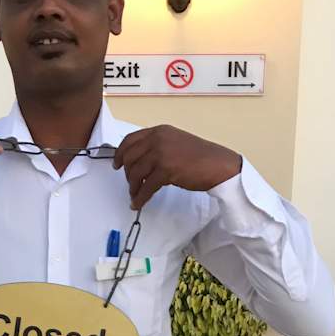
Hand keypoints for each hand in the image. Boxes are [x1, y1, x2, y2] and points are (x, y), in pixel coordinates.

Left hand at [113, 125, 241, 209]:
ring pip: (135, 173)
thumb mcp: (175, 143)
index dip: (120, 153)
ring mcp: (161, 154)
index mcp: (159, 131)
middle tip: (130, 184)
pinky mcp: (166, 170)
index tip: (116, 164)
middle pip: (129, 157)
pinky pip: (146, 187)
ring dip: (133, 188)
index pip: (130, 140)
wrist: (218, 165)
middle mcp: (157, 139)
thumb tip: (140, 160)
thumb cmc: (200, 156)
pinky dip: (140, 198)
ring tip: (135, 195)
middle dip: (126, 174)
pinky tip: (138, 204)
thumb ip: (157, 146)